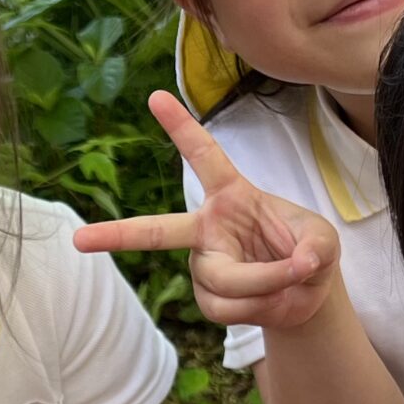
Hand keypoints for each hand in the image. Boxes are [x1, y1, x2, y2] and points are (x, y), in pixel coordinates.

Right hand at [72, 92, 342, 330]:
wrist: (305, 295)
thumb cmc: (307, 250)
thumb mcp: (324, 239)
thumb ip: (315, 246)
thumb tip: (299, 263)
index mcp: (232, 195)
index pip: (204, 156)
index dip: (181, 127)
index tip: (154, 96)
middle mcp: (207, 229)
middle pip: (157, 232)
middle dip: (117, 235)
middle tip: (79, 240)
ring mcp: (203, 265)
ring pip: (224, 280)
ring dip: (267, 283)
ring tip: (290, 280)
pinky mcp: (208, 298)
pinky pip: (228, 307)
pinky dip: (260, 306)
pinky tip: (270, 300)